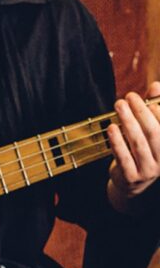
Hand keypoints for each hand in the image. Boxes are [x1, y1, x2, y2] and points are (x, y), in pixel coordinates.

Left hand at [107, 81, 159, 212]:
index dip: (159, 113)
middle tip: (128, 97)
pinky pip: (124, 157)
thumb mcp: (149, 128)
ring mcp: (149, 171)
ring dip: (128, 122)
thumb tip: (156, 85)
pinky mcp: (132, 178)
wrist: (130, 183)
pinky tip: (111, 128)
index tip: (148, 100)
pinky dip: (117, 141)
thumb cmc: (142, 148)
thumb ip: (153, 107)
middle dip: (141, 112)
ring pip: (138, 143)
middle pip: (154, 133)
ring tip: (119, 105)